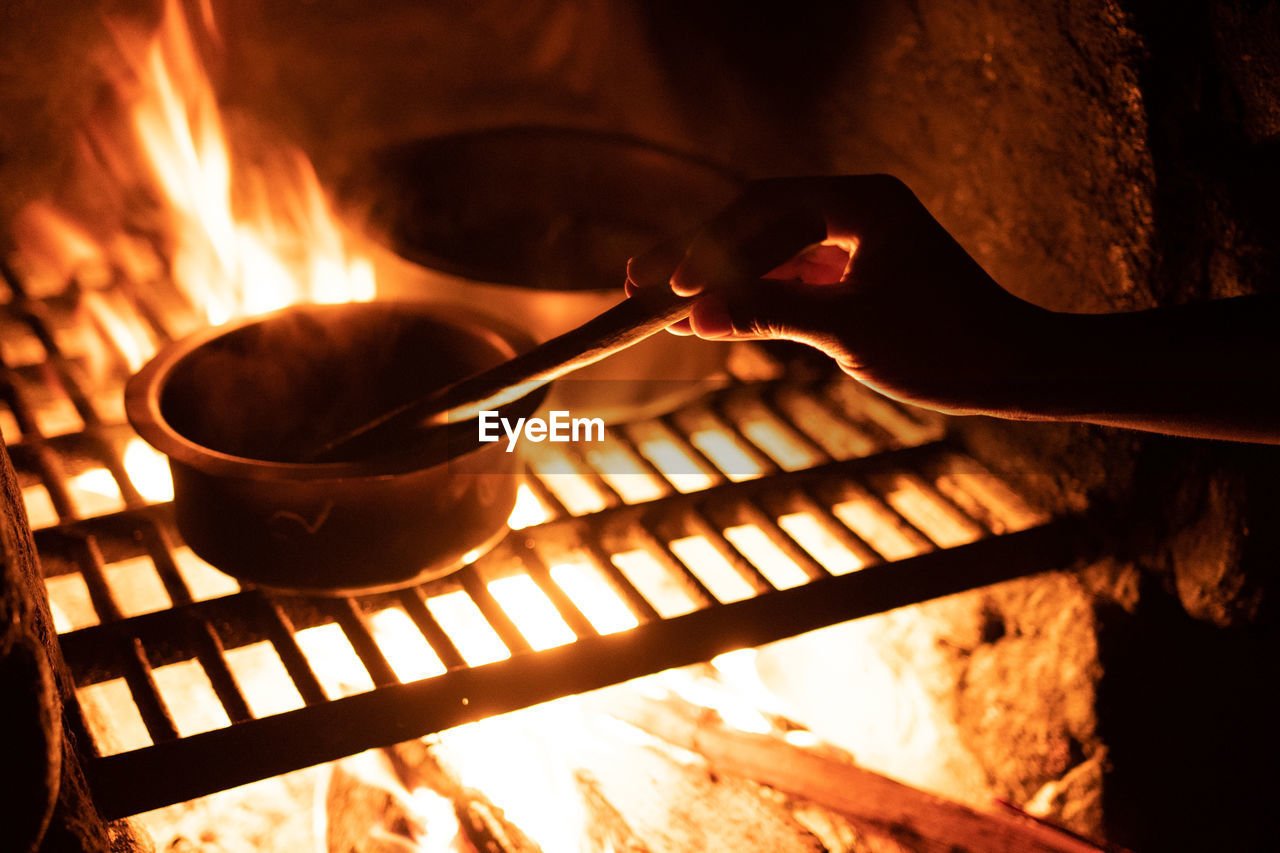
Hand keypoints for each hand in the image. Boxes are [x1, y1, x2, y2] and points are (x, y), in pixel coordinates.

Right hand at [626, 175, 1053, 416]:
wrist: (1015, 369)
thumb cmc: (947, 345)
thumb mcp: (848, 330)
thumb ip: (770, 313)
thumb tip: (691, 316)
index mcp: (862, 202)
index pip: (764, 210)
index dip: (707, 246)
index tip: (665, 284)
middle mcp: (857, 207)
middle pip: (756, 221)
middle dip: (698, 255)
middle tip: (635, 280)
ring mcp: (855, 238)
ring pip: (768, 249)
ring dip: (719, 277)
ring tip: (658, 302)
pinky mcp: (855, 269)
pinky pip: (789, 273)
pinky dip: (751, 294)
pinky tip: (710, 315)